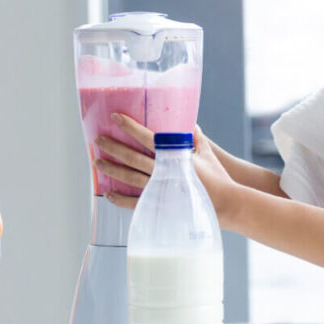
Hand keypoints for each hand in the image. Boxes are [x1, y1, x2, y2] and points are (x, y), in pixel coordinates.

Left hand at [95, 113, 240, 222]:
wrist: (226, 204)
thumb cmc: (218, 178)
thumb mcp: (207, 153)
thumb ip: (195, 138)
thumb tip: (190, 122)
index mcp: (173, 156)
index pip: (147, 137)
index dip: (130, 127)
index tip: (115, 117)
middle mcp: (163, 171)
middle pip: (132, 157)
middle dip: (113, 147)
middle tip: (98, 140)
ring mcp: (160, 189)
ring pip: (130, 178)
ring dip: (113, 170)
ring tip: (98, 163)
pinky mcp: (161, 205)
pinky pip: (136, 203)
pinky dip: (121, 199)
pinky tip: (110, 194)